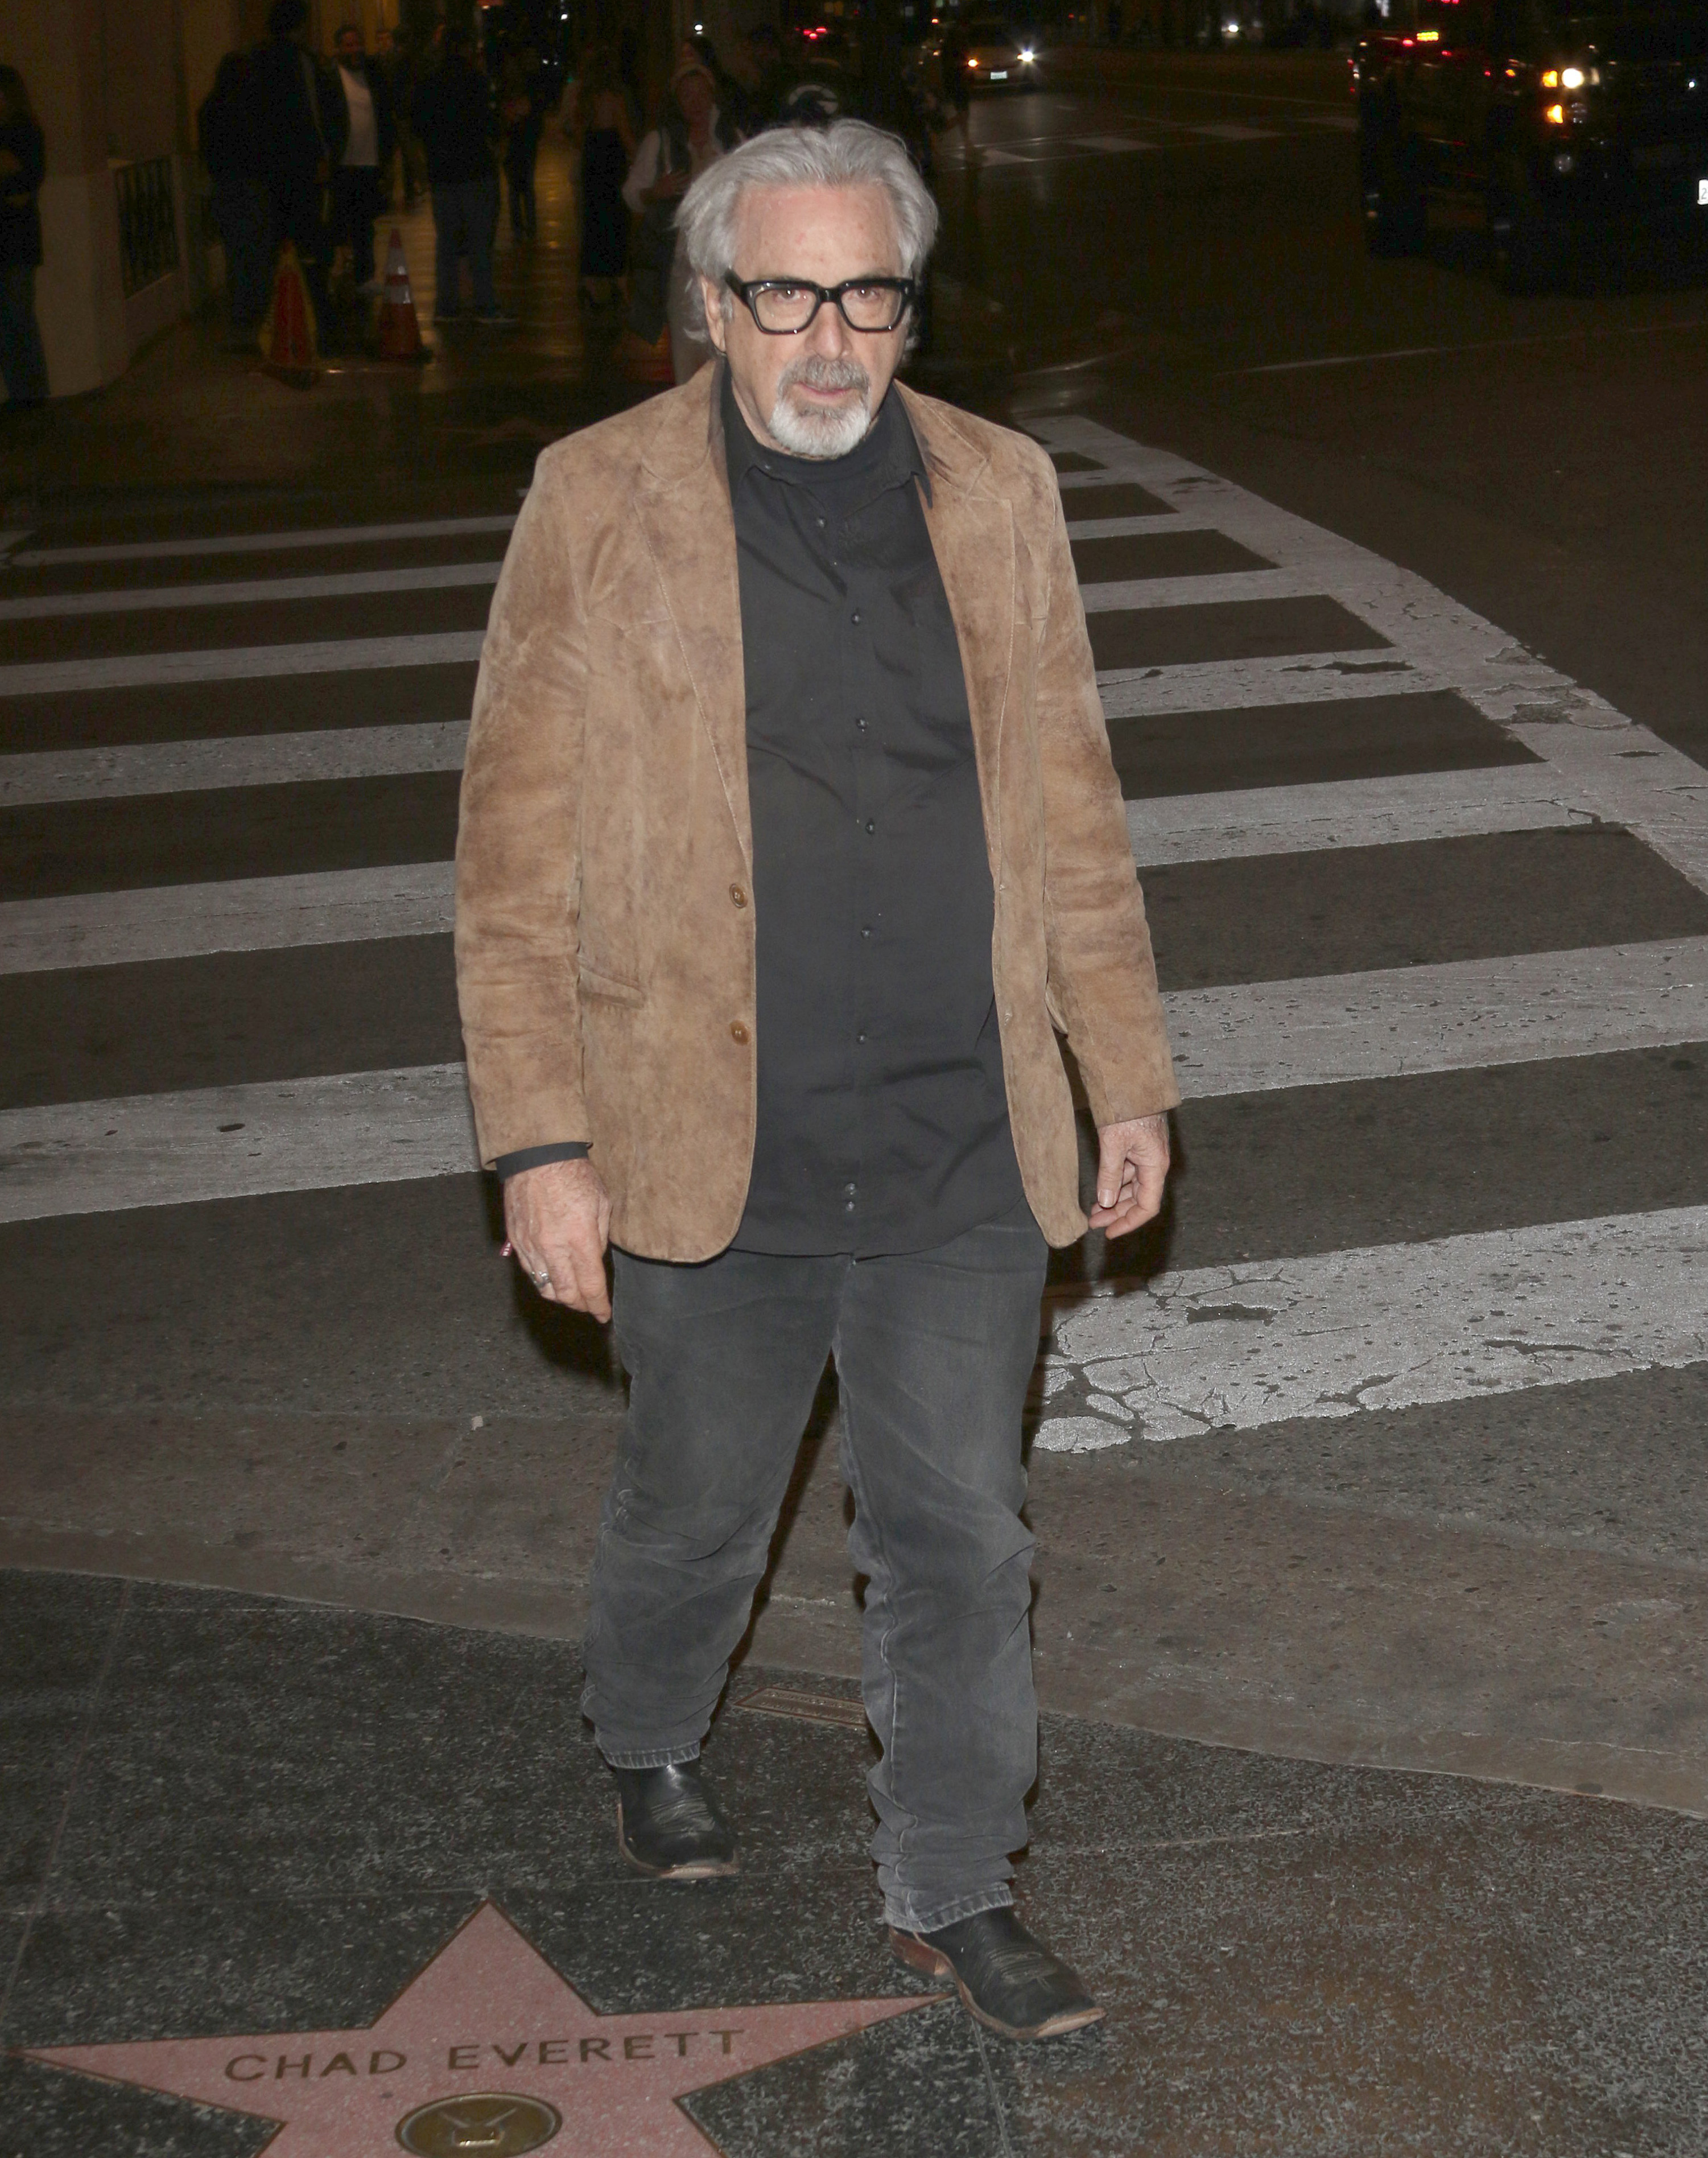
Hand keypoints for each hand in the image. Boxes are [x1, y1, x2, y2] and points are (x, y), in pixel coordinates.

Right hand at [503, 1157, 612, 1320]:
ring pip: (544, 1288)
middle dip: (581, 1305)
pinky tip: (552, 1276)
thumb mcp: (602, 1203)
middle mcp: (553, 1248)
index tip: (604, 1314)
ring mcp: (531, 1246)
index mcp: (580, 1239)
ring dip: (561, 1296)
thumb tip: (594, 1260)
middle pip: (566, 1295)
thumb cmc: (574, 1174)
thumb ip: (599, 1237)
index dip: (599, 1306)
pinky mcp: (516, 1241)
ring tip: (572, 1293)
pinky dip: (542, 1280)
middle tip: (590, 1305)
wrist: (537, 1156)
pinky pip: (529, 1272)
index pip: (590, 1286)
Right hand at [649, 167, 689, 199]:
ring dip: (686, 184)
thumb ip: (665, 172)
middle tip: (690, 175)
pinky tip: (685, 191)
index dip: (681, 171)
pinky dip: (682, 191)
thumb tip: (667, 167)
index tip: (685, 169)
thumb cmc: (658, 184)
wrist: (656, 192)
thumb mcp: (662, 177)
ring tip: (690, 183)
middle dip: (686, 177)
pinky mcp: (672, 193)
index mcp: (669, 177)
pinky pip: (678, 192)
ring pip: (681, 186)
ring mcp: (672, 188)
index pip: (676, 173)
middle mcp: (671, 182)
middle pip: (680, 179)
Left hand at [1087, 1113, 1169, 1239]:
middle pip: (1139, 1199)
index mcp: (1155, 1165)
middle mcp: (1154, 1163)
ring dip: (1113, 1199)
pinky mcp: (1138, 1146)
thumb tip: (1105, 1201)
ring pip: (1132, 1186)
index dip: (1129, 1222)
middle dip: (1117, 1213)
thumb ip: (1110, 1173)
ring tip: (1093, 1209)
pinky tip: (1100, 1189)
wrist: (1132, 1079)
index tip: (1109, 1233)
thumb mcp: (1114, 1143)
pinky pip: (1128, 1172)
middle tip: (1094, 1223)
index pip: (1147, 1206)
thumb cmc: (1128, 1108)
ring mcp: (1146, 1155)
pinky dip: (1114, 1183)